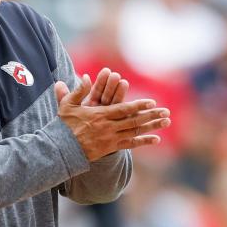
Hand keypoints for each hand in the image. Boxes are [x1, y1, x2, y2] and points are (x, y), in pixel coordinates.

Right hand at [55, 74, 170, 160]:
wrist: (60, 149)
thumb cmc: (63, 126)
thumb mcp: (67, 105)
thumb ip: (79, 91)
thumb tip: (87, 77)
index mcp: (100, 115)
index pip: (124, 109)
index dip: (139, 105)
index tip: (152, 102)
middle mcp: (108, 127)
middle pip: (134, 120)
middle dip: (152, 115)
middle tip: (166, 112)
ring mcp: (110, 138)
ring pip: (135, 131)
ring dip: (152, 127)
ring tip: (166, 122)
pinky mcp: (110, 148)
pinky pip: (130, 144)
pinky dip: (143, 141)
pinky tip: (156, 139)